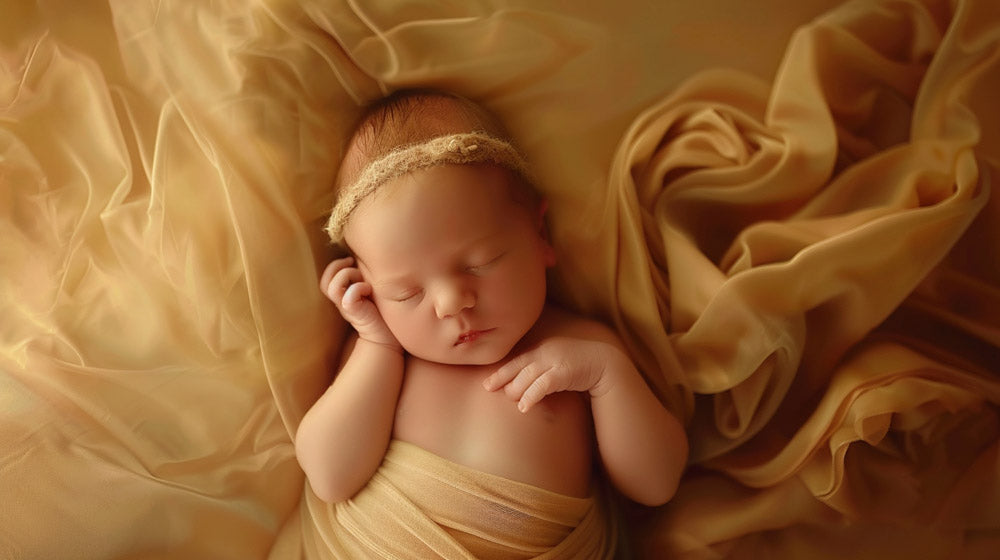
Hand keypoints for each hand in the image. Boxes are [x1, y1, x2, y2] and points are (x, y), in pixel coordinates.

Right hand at [320, 257, 400, 350]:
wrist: (389, 338)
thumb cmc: (383, 312)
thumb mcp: (373, 289)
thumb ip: (366, 277)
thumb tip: (364, 261)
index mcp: (344, 294)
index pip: (327, 276)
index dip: (335, 265)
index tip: (352, 260)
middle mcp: (342, 301)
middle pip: (326, 280)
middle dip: (339, 267)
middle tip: (355, 266)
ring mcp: (347, 308)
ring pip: (333, 286)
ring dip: (348, 275)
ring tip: (363, 280)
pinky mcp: (355, 314)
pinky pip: (349, 295)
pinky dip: (358, 288)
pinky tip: (369, 290)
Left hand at [483, 337, 621, 412]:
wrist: (605, 364)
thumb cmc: (578, 368)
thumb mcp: (556, 365)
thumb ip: (539, 371)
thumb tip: (521, 387)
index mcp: (541, 349)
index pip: (515, 362)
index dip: (500, 374)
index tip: (487, 385)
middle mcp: (544, 352)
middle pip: (517, 369)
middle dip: (507, 384)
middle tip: (502, 396)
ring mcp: (554, 360)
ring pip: (526, 378)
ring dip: (517, 392)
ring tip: (516, 403)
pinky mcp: (563, 371)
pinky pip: (541, 385)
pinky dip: (530, 396)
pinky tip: (524, 407)